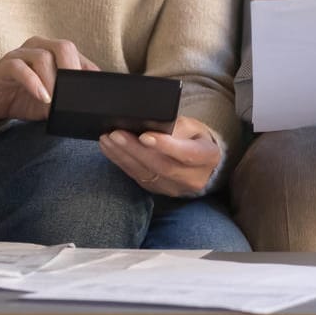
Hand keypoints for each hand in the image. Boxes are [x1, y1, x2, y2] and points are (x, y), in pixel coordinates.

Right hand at [0, 36, 99, 124]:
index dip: (87, 71)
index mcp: (52, 52)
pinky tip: (42, 97)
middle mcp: (38, 47)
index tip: (92, 92)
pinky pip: (19, 68)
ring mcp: (20, 54)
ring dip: (53, 80)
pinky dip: (34, 83)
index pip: (77, 55)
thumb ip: (66, 98)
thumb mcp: (50, 100)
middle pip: (63, 47)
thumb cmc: (22, 98)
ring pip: (42, 56)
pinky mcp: (4, 65)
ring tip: (56, 101)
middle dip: (73, 70)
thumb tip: (86, 107)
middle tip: (76, 93)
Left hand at [99, 115, 223, 197]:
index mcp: (208, 157)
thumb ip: (176, 125)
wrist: (199, 162)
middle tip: (116, 134)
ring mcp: (174, 188)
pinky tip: (110, 149)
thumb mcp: (194, 126)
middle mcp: (193, 178)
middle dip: (135, 150)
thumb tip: (151, 124)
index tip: (144, 136)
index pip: (187, 154)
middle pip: (162, 166)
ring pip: (146, 174)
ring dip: (123, 156)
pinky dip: (122, 162)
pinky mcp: (157, 190)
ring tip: (107, 139)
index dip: (165, 146)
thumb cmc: (194, 137)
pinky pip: (137, 177)